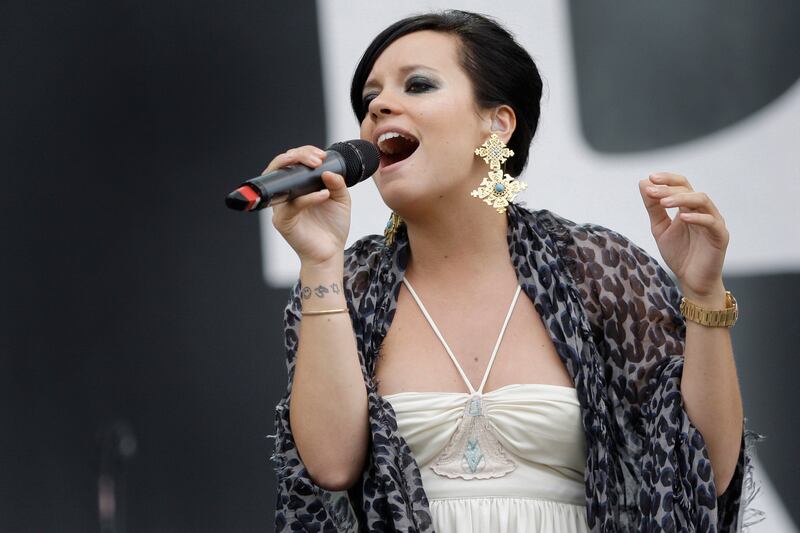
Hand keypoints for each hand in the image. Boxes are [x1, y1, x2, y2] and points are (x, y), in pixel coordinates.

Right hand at [268, 145, 351, 267]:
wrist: (331, 253)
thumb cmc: (332, 227)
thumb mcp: (341, 199)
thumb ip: (337, 183)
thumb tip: (328, 170)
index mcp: (297, 187)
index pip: (292, 162)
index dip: (304, 152)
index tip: (322, 155)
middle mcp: (286, 195)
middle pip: (281, 166)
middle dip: (298, 155)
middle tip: (318, 159)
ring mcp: (282, 208)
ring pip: (281, 182)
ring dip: (298, 168)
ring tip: (318, 168)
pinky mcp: (283, 222)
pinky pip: (292, 205)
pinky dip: (308, 198)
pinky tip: (323, 195)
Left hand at [638, 172, 728, 301]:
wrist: (692, 280)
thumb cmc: (679, 253)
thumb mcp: (660, 228)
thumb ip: (653, 207)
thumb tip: (643, 182)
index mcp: (689, 207)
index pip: (681, 184)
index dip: (667, 179)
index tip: (650, 178)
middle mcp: (703, 211)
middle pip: (690, 189)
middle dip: (669, 189)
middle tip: (651, 191)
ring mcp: (714, 222)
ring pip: (702, 200)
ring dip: (681, 199)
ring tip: (663, 202)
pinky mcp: (720, 236)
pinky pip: (711, 222)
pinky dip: (696, 217)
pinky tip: (681, 218)